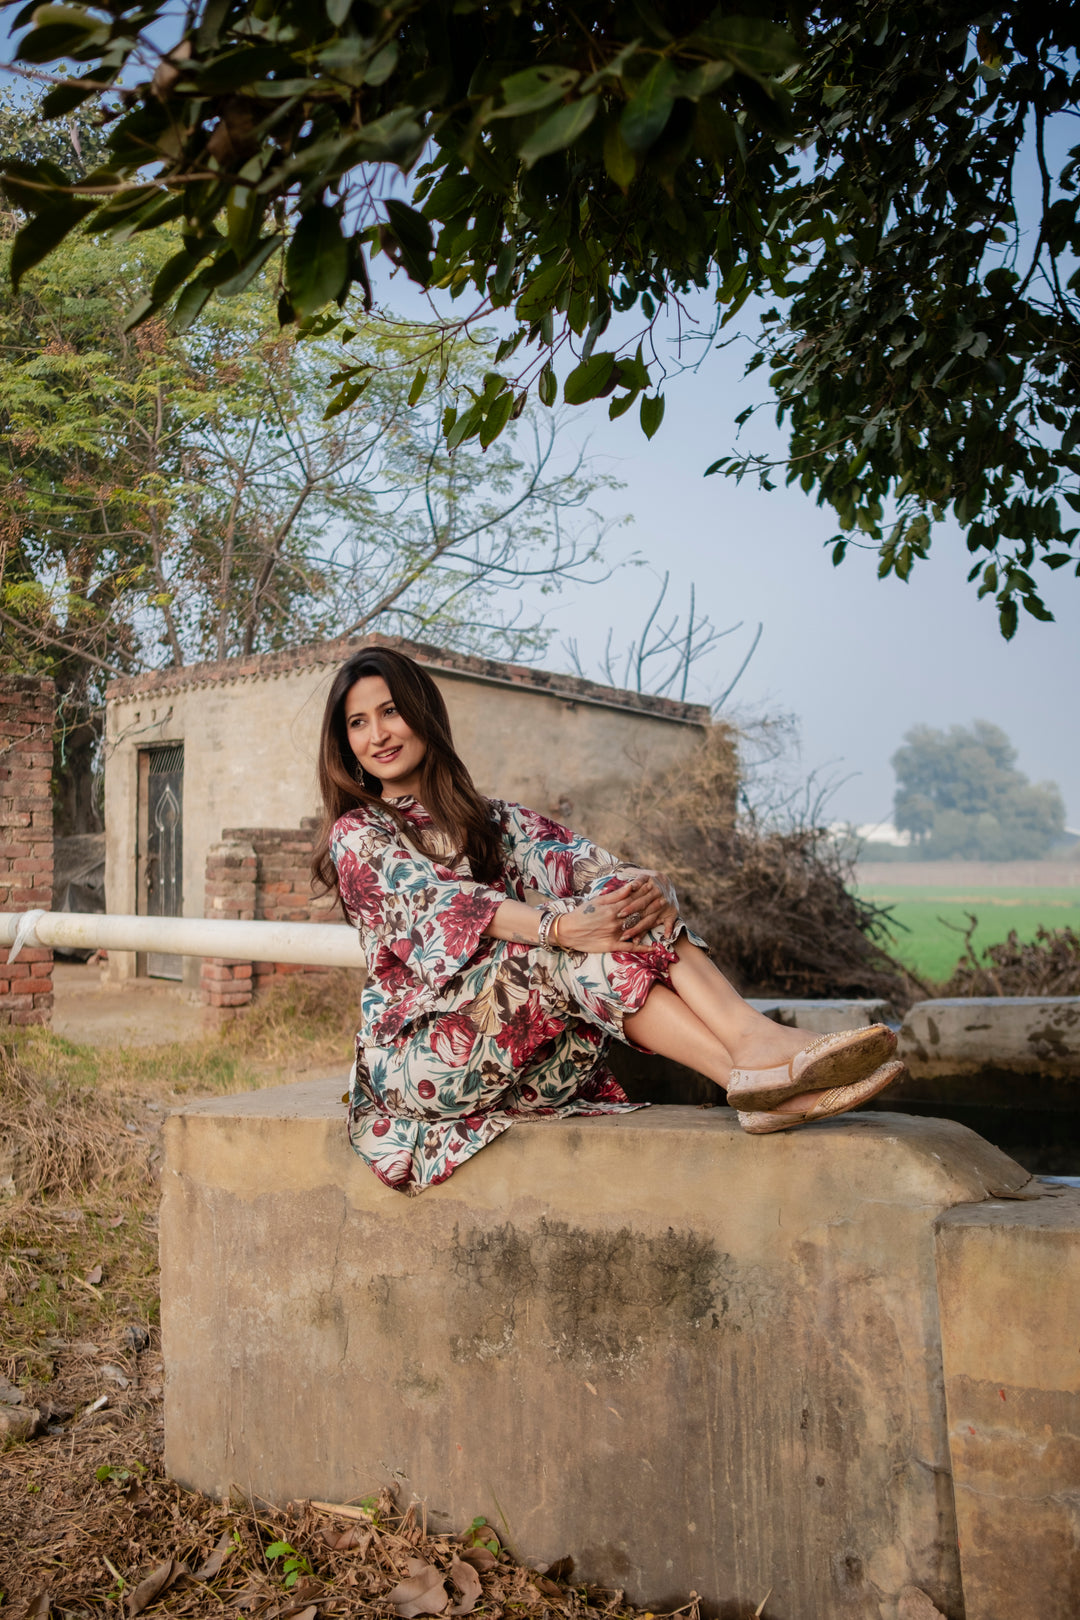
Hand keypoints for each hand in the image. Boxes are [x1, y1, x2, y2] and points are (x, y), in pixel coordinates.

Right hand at [555, 877, 675, 953]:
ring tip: (663, 917)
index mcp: (612, 909)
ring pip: (636, 928)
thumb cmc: (581, 914)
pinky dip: (642, 948)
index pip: (633, 900)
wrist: (567, 931)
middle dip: (651, 906)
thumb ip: (615, 895)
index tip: (654, 889)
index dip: (644, 894)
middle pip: (637, 913)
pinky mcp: (611, 946)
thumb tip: (631, 886)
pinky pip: (629, 948)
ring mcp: (614, 934)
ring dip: (650, 923)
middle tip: (664, 900)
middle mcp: (615, 921)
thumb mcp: (597, 901)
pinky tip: (654, 948)